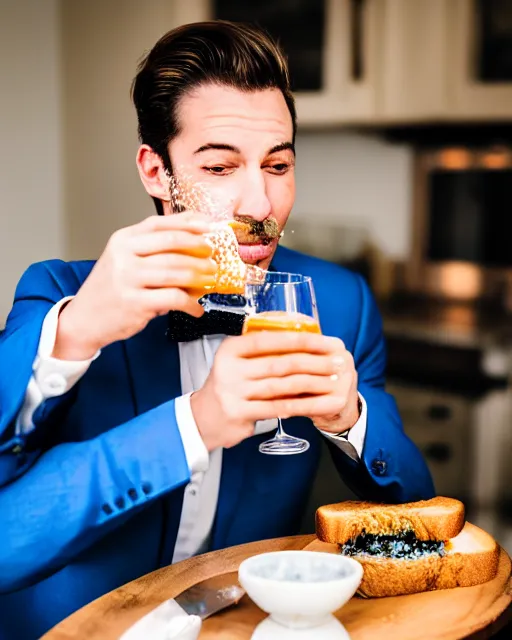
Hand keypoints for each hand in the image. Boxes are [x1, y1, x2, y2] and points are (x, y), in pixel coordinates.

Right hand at [53, 214, 216, 359]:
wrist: (84, 319)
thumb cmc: (110, 289)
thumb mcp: (124, 261)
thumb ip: (152, 251)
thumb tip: (194, 245)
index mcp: (123, 239)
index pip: (160, 224)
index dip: (188, 222)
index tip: (209, 226)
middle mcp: (124, 255)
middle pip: (171, 243)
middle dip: (199, 248)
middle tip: (213, 255)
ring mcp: (128, 278)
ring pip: (176, 270)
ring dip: (199, 275)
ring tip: (210, 279)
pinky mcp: (135, 302)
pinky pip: (173, 298)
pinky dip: (190, 303)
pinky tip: (196, 307)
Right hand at [190, 331, 359, 450]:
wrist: (203, 417)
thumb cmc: (228, 385)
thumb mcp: (237, 361)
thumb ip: (262, 351)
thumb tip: (304, 339)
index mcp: (230, 349)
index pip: (269, 339)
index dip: (299, 339)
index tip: (324, 340)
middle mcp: (229, 369)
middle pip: (279, 363)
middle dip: (313, 362)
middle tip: (336, 361)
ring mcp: (233, 392)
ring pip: (281, 386)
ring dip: (311, 383)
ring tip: (331, 381)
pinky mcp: (240, 413)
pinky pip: (277, 408)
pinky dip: (299, 404)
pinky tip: (315, 402)